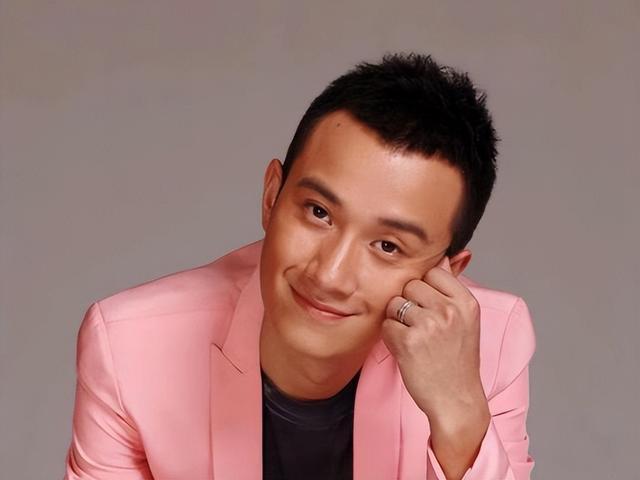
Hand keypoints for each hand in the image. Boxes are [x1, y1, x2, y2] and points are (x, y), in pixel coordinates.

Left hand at [380, 255, 485, 419]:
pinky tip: (408, 351)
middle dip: (409, 304)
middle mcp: (449, 310)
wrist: (456, 400)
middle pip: (410, 285)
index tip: (431, 308)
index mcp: (466, 302)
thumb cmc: (457, 360)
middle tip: (423, 327)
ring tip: (416, 339)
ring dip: (398, 320)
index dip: (425, 289)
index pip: (433, 271)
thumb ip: (452, 287)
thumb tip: (448, 254)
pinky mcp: (408, 341)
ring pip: (395, 303)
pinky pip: (387, 325)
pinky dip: (391, 338)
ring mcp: (429, 325)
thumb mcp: (465, 320)